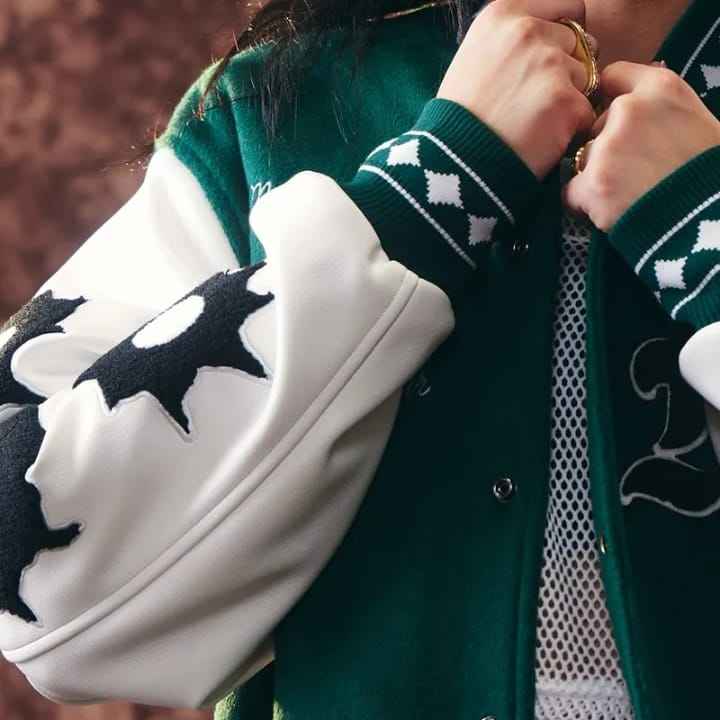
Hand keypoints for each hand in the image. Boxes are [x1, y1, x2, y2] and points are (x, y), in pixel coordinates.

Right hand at [437, 0, 595, 179]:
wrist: (453, 162)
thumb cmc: (459, 118)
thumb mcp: (474, 57)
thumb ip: (512, 39)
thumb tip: (556, 36)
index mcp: (503, 14)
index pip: (568, 6)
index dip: (564, 36)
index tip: (551, 60)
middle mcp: (528, 30)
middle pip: (579, 44)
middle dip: (566, 71)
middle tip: (532, 103)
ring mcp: (550, 65)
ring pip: (586, 79)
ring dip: (569, 102)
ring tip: (532, 125)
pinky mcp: (566, 102)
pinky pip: (586, 114)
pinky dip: (570, 132)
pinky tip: (540, 141)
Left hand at [563, 61, 719, 231]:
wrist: (711, 217)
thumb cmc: (710, 172)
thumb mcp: (700, 120)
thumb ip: (664, 107)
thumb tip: (637, 100)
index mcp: (660, 88)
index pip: (613, 76)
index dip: (611, 99)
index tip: (616, 119)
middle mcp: (629, 110)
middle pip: (597, 126)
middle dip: (608, 147)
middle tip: (636, 172)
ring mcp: (607, 147)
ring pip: (583, 160)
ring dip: (598, 176)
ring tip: (629, 195)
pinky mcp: (592, 184)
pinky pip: (571, 192)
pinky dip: (584, 204)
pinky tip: (609, 211)